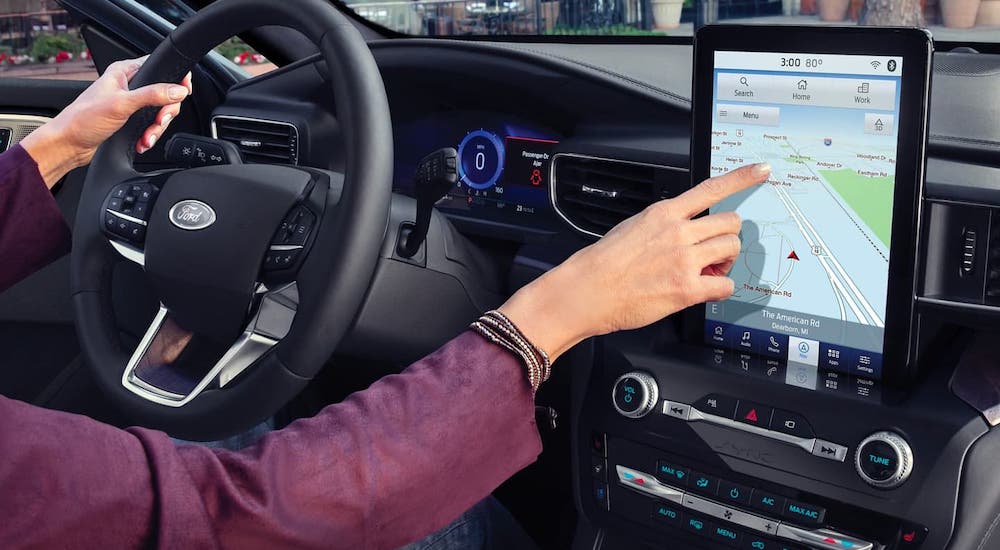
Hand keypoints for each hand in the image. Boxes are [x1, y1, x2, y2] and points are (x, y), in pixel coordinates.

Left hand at [20, 56, 191, 187]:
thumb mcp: (122, 104)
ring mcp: (130, 103)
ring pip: (159, 113)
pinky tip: (142, 141)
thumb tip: (178, 90)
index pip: (160, 67)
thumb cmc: (83, 120)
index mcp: (125, 72)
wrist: (69, 144)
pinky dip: (149, 136)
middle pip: (165, 95)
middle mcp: (129, 85)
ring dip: (156, 129)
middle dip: (164, 113)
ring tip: (146, 137)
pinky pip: (151, 126)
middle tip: (158, 121)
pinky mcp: (130, 120)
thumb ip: (152, 95)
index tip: (182, 93)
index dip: (175, 79)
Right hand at [498, 162, 770, 360]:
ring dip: (725, 262)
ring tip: (706, 272)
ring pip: (731, 250)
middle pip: (731, 223)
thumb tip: (684, 228)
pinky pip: (726, 285)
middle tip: (713, 253)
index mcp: (664, 214)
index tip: (762, 170)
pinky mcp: (686, 289)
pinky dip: (720, 289)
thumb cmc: (603, 264)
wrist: (586, 291)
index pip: (711, 189)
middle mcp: (678, 232)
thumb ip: (664, 224)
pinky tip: (704, 290)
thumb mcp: (633, 227)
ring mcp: (684, 260)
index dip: (742, 178)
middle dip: (727, 238)